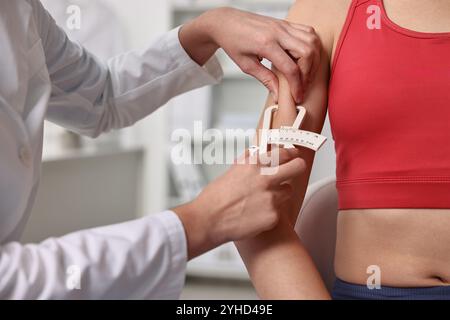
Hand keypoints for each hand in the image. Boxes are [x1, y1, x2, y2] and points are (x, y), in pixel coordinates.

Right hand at [173, 148, 305, 258]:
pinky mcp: (273, 216)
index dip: (291, 155)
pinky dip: (270, 213)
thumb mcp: (232, 171)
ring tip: (263, 199)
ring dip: (280, 194)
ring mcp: (271, 198)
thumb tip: (257, 152)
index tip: (292, 157)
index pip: (284, 153)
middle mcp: (265, 178)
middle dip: (297, 167)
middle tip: (293, 171)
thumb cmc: (215, 197)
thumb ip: (249, 161)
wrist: (208, 220)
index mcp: (254, 165)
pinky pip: (280, 212)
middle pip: (298, 167)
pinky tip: (256, 214)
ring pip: (288, 191)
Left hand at [179, 7, 320, 102]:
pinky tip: (306, 58)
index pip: (290, 68)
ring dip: (314, 60)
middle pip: (307, 53)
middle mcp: (278, 33)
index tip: (297, 96)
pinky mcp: (286, 23)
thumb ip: (265, 79)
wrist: (227, 23)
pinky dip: (312, 46)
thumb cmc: (233, 42)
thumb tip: (278, 94)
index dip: (297, 85)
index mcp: (266, 44)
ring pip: (312, 41)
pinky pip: (308, 32)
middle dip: (309, 73)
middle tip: (302, 86)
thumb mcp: (246, 65)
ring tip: (306, 73)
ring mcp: (284, 26)